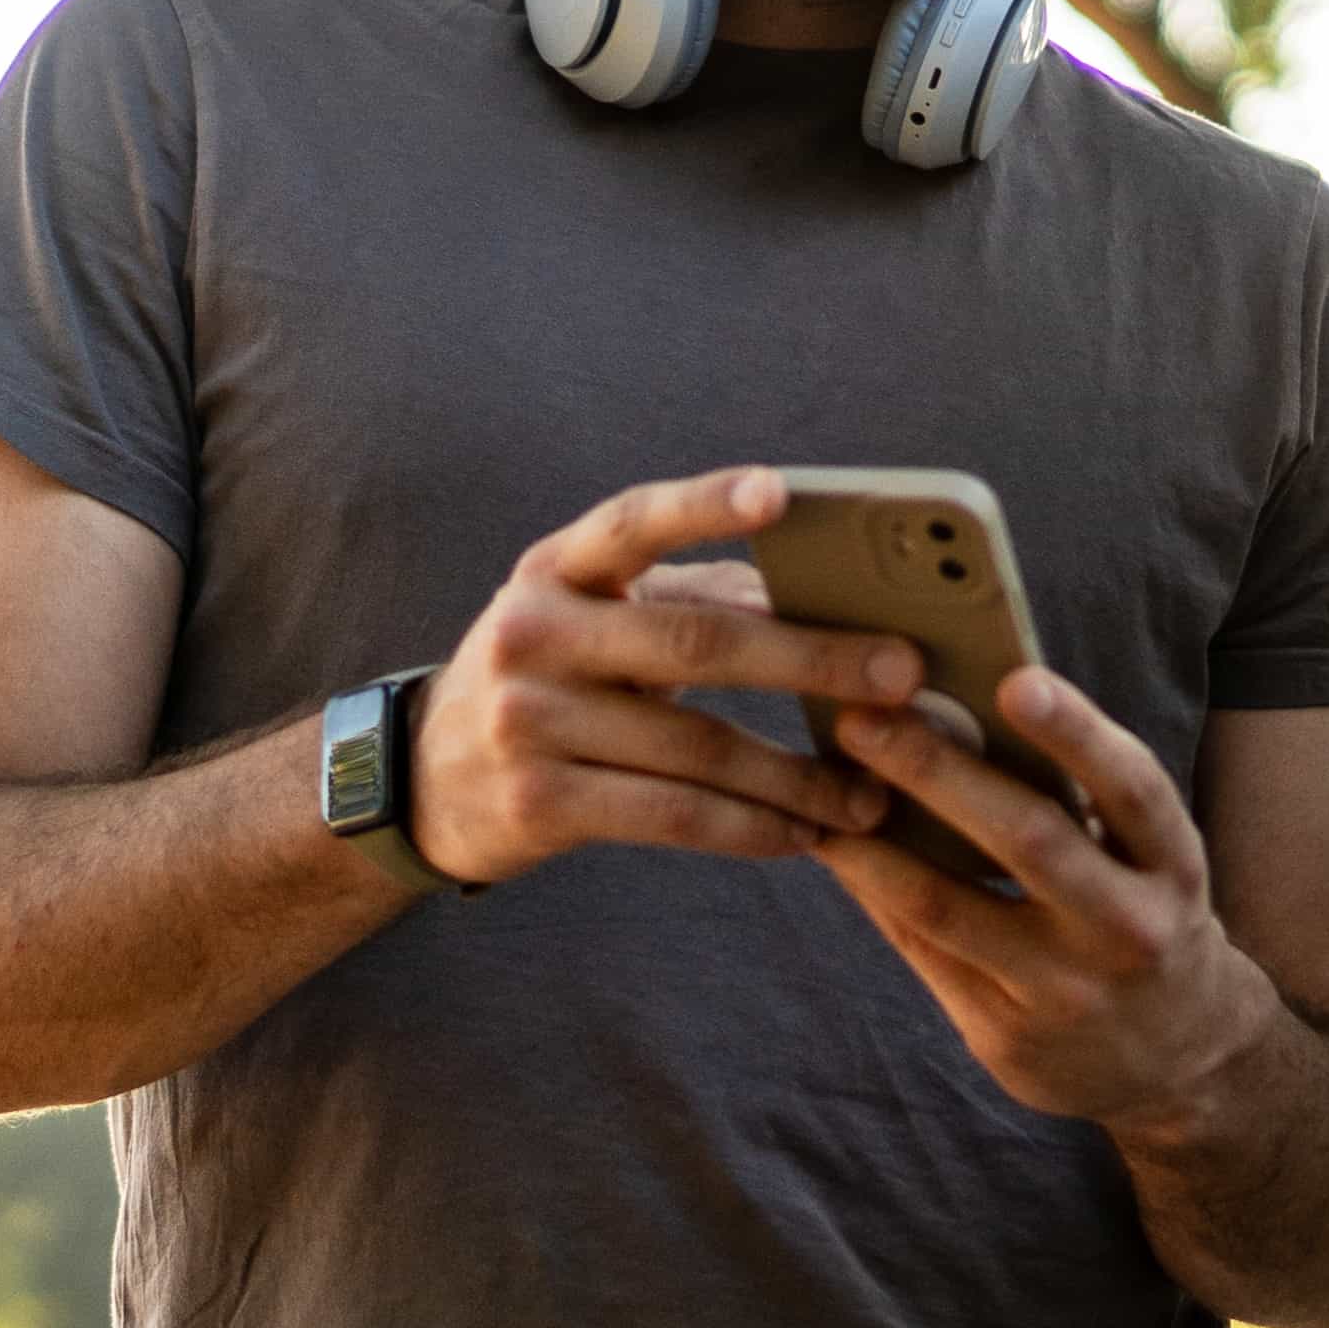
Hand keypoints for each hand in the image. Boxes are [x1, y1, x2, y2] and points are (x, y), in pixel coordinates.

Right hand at [406, 470, 916, 887]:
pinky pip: (673, 817)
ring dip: (798, 775)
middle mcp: (534, 632)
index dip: (705, 504)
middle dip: (812, 658)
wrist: (426, 776)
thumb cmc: (553, 678)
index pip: (634, 522)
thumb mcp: (593, 618)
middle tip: (902, 673)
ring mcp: (529, 720)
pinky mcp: (540, 802)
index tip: (781, 492)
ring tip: (873, 795)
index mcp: (556, 568)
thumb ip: (693, 596)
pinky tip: (806, 836)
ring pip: (697, 748)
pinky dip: (752, 828)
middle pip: (695, 641)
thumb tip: (827, 597)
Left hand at [808, 663, 1289, 1131]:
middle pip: (1029, 840)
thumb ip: (1081, 801)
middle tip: (863, 717)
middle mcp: (1128, 929)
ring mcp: (1066, 991)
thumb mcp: (1145, 862)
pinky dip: (874, 893)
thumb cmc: (1139, 917)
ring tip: (821, 786)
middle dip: (938, 773)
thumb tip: (959, 714)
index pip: (1132, 788)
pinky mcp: (1007, 1036)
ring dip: (872, 842)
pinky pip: (922, 951)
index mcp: (1173, 866)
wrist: (1177, 1062)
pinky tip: (838, 850)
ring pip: (948, 907)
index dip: (1076, 732)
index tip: (1014, 680)